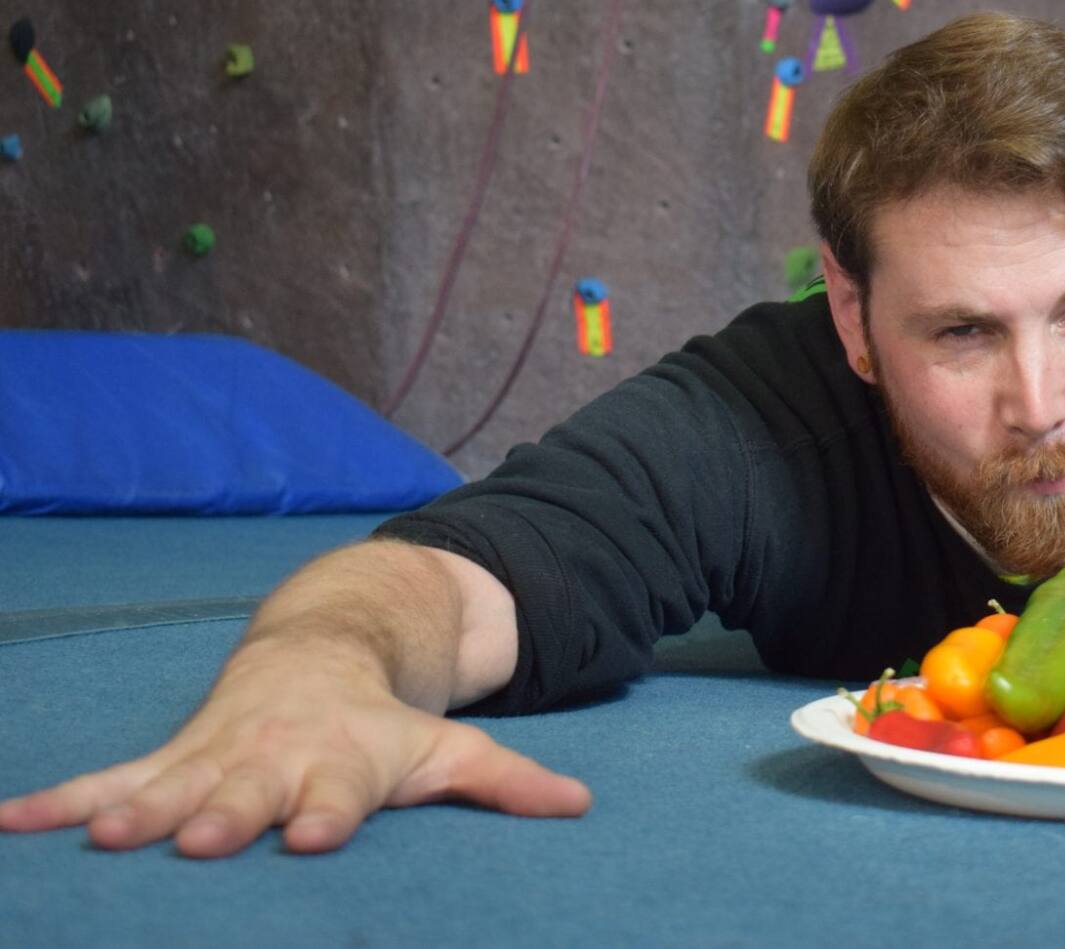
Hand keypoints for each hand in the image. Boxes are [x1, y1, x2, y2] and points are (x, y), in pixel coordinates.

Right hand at [0, 640, 589, 857]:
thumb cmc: (385, 723)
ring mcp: (214, 757)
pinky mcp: (169, 759)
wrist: (326, 649)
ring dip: (134, 812)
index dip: (328, 811)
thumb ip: (507, 782)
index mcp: (341, 763)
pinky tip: (9, 826)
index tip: (317, 833)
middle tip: (202, 839)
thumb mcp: (448, 749)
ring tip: (102, 840)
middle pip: (246, 793)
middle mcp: (272, 759)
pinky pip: (105, 782)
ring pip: (169, 787)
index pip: (337, 793)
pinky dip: (57, 803)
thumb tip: (582, 804)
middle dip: (224, 815)